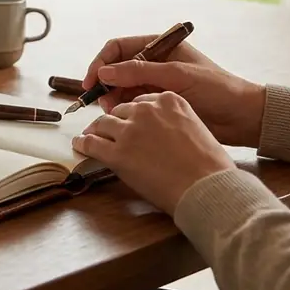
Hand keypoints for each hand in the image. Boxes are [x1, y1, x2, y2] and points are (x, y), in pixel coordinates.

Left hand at [73, 92, 236, 214]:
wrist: (207, 188)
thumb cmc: (210, 166)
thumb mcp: (197, 129)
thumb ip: (175, 122)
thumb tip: (161, 132)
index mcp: (169, 101)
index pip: (141, 102)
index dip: (133, 115)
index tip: (129, 122)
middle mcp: (146, 111)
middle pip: (120, 111)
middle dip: (115, 122)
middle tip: (110, 132)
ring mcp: (130, 131)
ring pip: (103, 124)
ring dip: (96, 131)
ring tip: (90, 136)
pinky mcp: (117, 153)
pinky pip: (92, 143)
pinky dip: (83, 143)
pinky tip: (79, 145)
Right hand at [83, 35, 265, 147]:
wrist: (243, 117)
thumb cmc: (217, 89)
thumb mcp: (177, 76)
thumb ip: (139, 72)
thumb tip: (104, 72)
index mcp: (159, 47)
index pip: (118, 48)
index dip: (101, 63)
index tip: (91, 82)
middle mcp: (154, 63)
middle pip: (115, 68)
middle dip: (105, 84)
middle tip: (102, 102)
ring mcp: (155, 84)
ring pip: (120, 88)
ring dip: (112, 98)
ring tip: (115, 112)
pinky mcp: (157, 103)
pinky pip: (131, 103)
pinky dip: (123, 109)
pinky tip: (124, 118)